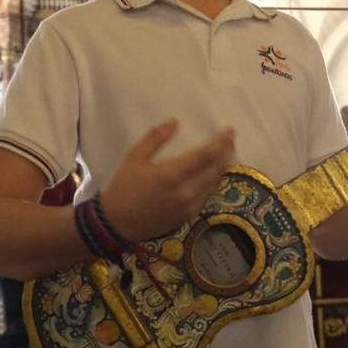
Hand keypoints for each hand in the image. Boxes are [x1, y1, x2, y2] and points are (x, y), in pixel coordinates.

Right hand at [100, 120, 234, 242]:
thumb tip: (174, 122)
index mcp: (172, 174)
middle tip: (231, 141)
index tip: (230, 131)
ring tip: (226, 155)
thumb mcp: (134, 158)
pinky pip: (206, 197)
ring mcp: (188, 207)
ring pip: (214, 185)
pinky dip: (213, 183)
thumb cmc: (123, 188)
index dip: (221, 142)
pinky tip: (212, 176)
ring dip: (222, 168)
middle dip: (226, 153)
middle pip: (216, 170)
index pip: (206, 155)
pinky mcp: (187, 218)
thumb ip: (155, 138)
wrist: (115, 224)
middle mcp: (186, 192)